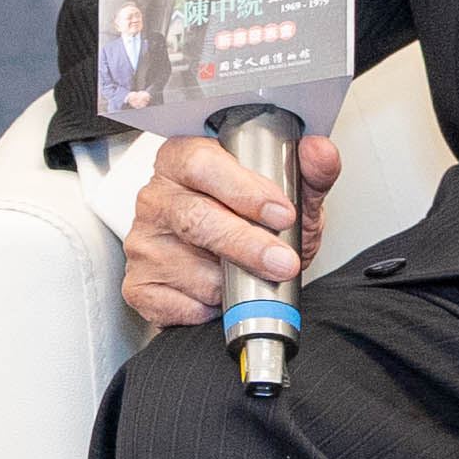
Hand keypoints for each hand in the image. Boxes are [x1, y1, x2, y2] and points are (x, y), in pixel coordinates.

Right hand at [118, 128, 348, 335]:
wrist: (235, 275)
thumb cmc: (256, 227)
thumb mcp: (291, 197)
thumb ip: (309, 174)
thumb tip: (319, 151)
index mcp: (183, 161)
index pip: (201, 164)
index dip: (243, 190)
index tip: (282, 213)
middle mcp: (156, 199)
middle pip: (195, 218)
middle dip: (246, 244)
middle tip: (282, 261)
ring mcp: (143, 243)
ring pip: (190, 267)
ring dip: (231, 282)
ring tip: (250, 278)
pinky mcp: (139, 285)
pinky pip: (177, 303)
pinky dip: (209, 308)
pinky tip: (220, 296)